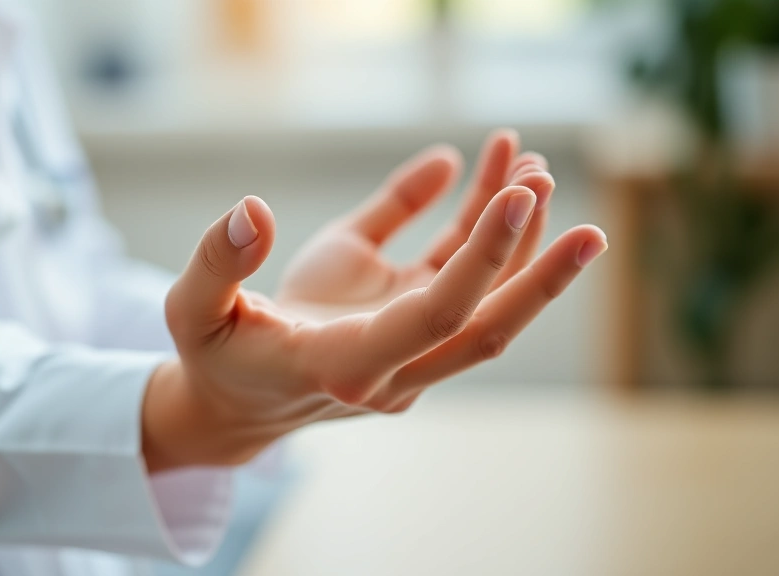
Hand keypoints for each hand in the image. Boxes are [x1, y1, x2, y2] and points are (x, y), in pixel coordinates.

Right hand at [142, 131, 607, 472]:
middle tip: (584, 218)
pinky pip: (454, 281)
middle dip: (538, 272)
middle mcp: (389, 369)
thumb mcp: (194, 309)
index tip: (517, 197)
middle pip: (485, 328)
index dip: (481, 260)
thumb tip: (254, 208)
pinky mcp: (408, 329)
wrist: (239, 400)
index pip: (431, 318)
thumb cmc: (215, 354)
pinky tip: (492, 175)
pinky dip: (479, 234)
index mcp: (340, 364)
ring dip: (516, 242)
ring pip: (480, 304)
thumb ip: (217, 261)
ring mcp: (407, 353)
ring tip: (534, 166)